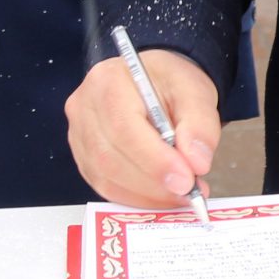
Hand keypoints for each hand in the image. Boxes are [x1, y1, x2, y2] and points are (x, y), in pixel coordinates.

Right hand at [65, 50, 219, 206]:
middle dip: (153, 183)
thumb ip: (200, 124)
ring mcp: (79, 135)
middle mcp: (84, 107)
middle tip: (190, 192)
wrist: (155, 84)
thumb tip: (197, 163)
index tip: (186, 180)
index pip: (124, 127)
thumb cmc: (171, 84)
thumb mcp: (195, 91)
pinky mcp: (83, 158)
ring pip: (106, 178)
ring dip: (147, 195)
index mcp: (109, 80)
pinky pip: (105, 187)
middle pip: (110, 157)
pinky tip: (162, 195)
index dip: (154, 160)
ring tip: (182, 195)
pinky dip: (137, 198)